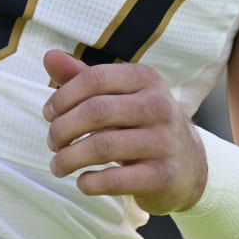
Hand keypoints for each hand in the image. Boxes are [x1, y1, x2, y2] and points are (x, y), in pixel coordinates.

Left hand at [41, 50, 206, 213]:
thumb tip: (50, 57)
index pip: (94, 79)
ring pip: (102, 147)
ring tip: (58, 165)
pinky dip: (90, 182)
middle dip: (62, 129)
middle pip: (96, 112)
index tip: (49, 114)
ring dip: (69, 158)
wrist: (189, 167)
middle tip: (52, 143)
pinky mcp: (163, 176)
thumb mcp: (118, 96)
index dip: (63, 96)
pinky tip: (83, 182)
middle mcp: (159, 106)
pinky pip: (116, 179)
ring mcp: (164, 142)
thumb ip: (83, 78)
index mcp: (146, 79)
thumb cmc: (142, 126)